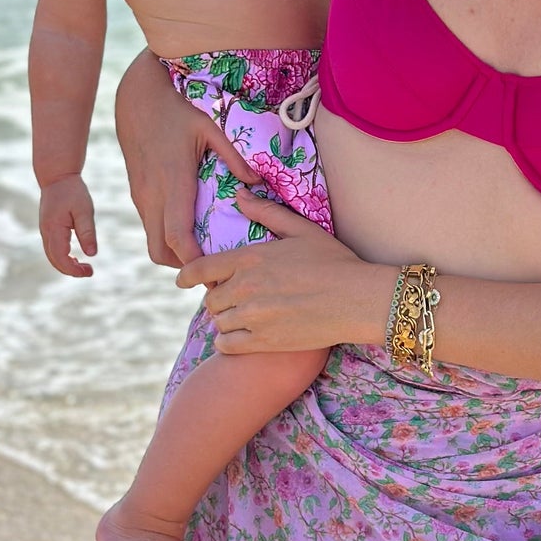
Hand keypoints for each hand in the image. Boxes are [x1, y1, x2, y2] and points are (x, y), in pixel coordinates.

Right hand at [38, 174, 97, 277]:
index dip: (74, 269)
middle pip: (54, 260)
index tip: (90, 271)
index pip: (61, 258)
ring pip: (52, 256)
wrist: (57, 176)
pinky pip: (52, 249)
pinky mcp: (47, 228)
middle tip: (89, 272)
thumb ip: (87, 232)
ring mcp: (44, 231)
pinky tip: (75, 257)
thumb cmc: (73, 191)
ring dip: (66, 265)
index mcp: (54, 229)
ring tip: (84, 267)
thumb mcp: (84, 210)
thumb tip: (92, 254)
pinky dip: (62, 257)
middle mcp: (46, 232)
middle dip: (70, 270)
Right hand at [114, 51, 256, 267]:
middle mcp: (152, 196)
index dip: (193, 259)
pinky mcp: (137, 195)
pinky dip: (167, 237)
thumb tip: (256, 183)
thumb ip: (233, 157)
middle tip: (214, 264)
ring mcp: (141, 198)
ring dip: (175, 253)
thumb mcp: (210, 128)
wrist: (136, 100)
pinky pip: (150, 228)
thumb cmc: (176, 112)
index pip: (177, 236)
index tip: (216, 269)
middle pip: (160, 252)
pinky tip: (189, 228)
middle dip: (185, 265)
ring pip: (152, 243)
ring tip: (204, 250)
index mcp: (173, 182)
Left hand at [177, 190, 391, 355]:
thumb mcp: (302, 230)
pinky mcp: (264, 341)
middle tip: (233, 300)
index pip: (201, 268)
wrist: (358, 299)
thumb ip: (266, 213)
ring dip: (225, 320)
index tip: (182, 280)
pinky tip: (241, 337)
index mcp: (250, 258)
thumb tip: (239, 195)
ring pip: (218, 322)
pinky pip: (227, 345)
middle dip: (218, 298)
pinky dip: (229, 342)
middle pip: (211, 298)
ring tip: (241, 318)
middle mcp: (245, 287)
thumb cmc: (334, 261)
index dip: (187, 275)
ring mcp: (253, 316)